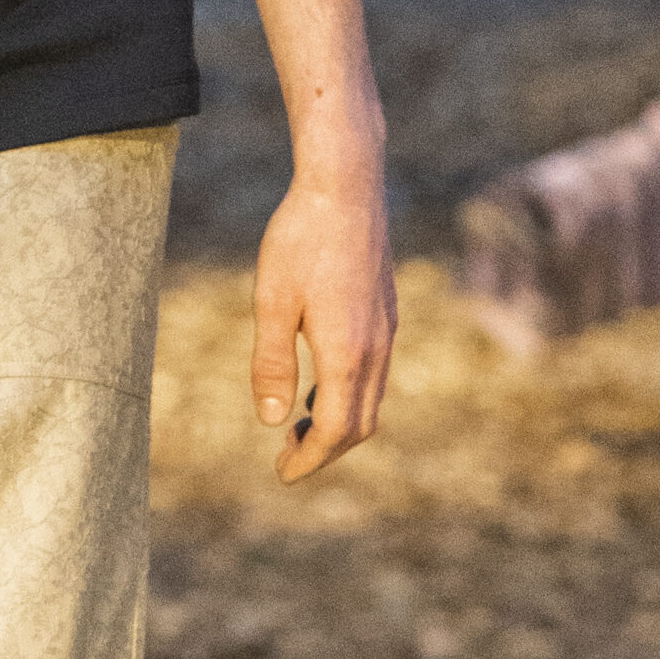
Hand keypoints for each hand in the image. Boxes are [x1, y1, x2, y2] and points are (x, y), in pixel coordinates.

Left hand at [250, 168, 394, 482]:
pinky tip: (321, 374)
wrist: (345, 184)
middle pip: (361, 424)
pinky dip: (350, 390)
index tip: (283, 474)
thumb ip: (272, 364)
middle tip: (288, 455)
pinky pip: (375, 370)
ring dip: (340, 420)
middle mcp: (377, 347)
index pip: (336, 431)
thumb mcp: (272, 301)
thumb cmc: (300, 238)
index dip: (310, 459)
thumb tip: (271, 421)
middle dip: (327, 448)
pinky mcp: (386, 309)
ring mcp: (388, 328)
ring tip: (300, 421)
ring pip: (372, 397)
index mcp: (348, 354)